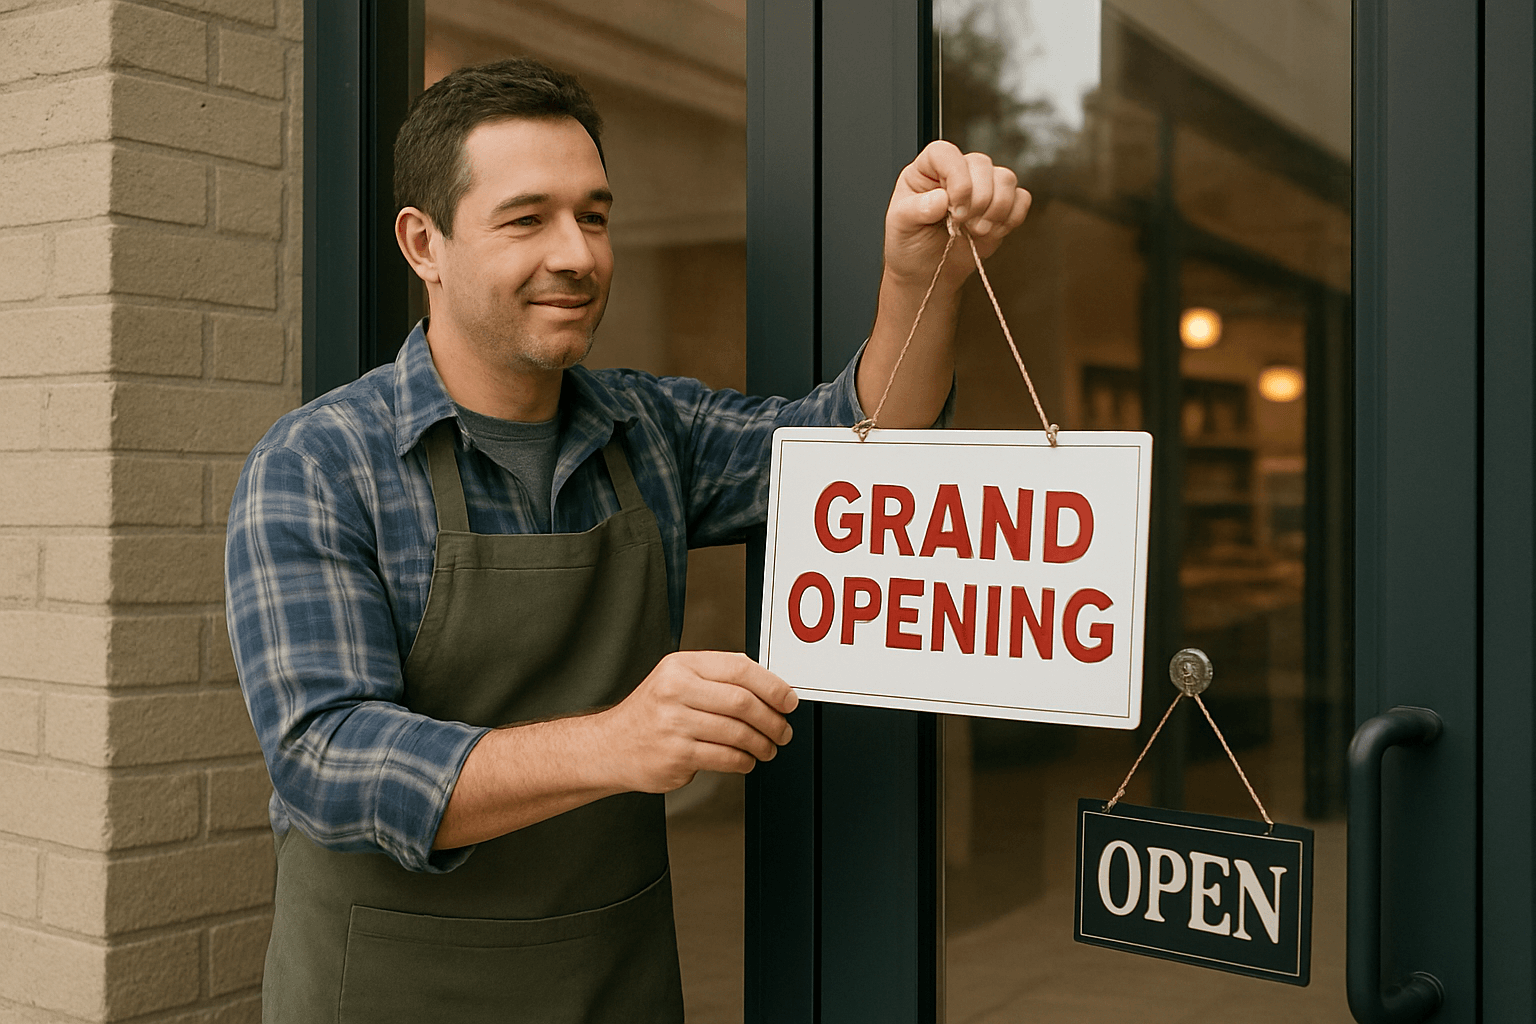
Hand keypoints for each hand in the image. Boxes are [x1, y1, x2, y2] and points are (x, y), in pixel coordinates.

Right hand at [592, 651, 798, 793]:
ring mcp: (674, 725)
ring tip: (767, 747)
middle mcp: (676, 691)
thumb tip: (768, 683)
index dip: (772, 685)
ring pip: (738, 733)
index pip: (739, 669)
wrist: (609, 746)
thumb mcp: (675, 680)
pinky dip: (745, 761)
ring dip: (763, 744)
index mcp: (681, 667)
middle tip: (783, 730)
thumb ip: (716, 677)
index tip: (788, 699)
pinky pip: (726, 758)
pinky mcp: (677, 755)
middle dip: (773, 720)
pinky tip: (746, 760)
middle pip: (743, 702)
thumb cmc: (650, 713)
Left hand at [883, 140, 1031, 287]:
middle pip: (982, 164)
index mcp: (927, 170)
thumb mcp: (901, 226)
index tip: (953, 205)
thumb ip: (915, 209)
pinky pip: (1021, 199)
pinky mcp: (1000, 206)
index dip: (956, 176)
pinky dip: (1011, 217)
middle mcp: (957, 173)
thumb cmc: (909, 244)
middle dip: (976, 200)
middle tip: (961, 224)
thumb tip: (940, 199)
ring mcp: (981, 188)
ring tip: (977, 230)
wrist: (927, 272)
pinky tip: (992, 231)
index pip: (945, 153)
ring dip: (996, 209)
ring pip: (1006, 179)